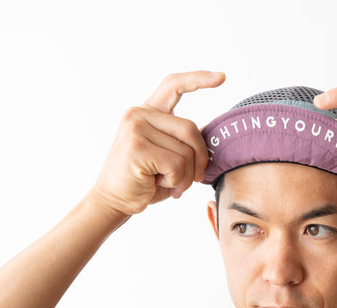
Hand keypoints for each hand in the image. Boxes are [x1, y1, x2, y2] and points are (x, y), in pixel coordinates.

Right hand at [90, 70, 225, 216]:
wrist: (114, 201)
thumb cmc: (145, 181)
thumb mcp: (168, 156)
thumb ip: (184, 141)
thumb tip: (211, 133)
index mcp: (147, 113)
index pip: (173, 85)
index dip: (198, 79)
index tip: (222, 77)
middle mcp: (138, 114)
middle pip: (191, 129)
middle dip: (200, 159)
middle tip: (194, 179)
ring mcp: (135, 128)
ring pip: (186, 152)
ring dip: (186, 176)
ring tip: (170, 184)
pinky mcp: (136, 147)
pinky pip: (176, 165)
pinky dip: (176, 182)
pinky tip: (159, 184)